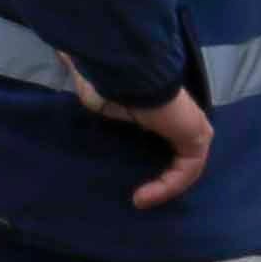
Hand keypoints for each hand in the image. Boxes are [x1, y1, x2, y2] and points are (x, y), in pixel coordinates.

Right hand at [76, 69, 212, 211]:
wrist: (131, 74)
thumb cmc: (112, 83)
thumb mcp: (98, 99)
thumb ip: (96, 103)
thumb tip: (62, 60)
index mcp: (160, 106)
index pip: (161, 136)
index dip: (144, 157)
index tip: (125, 173)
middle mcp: (181, 117)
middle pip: (175, 154)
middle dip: (160, 177)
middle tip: (137, 194)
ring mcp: (194, 127)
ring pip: (183, 166)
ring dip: (162, 186)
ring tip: (139, 200)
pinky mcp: (198, 139)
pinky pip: (187, 170)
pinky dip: (167, 186)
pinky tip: (144, 197)